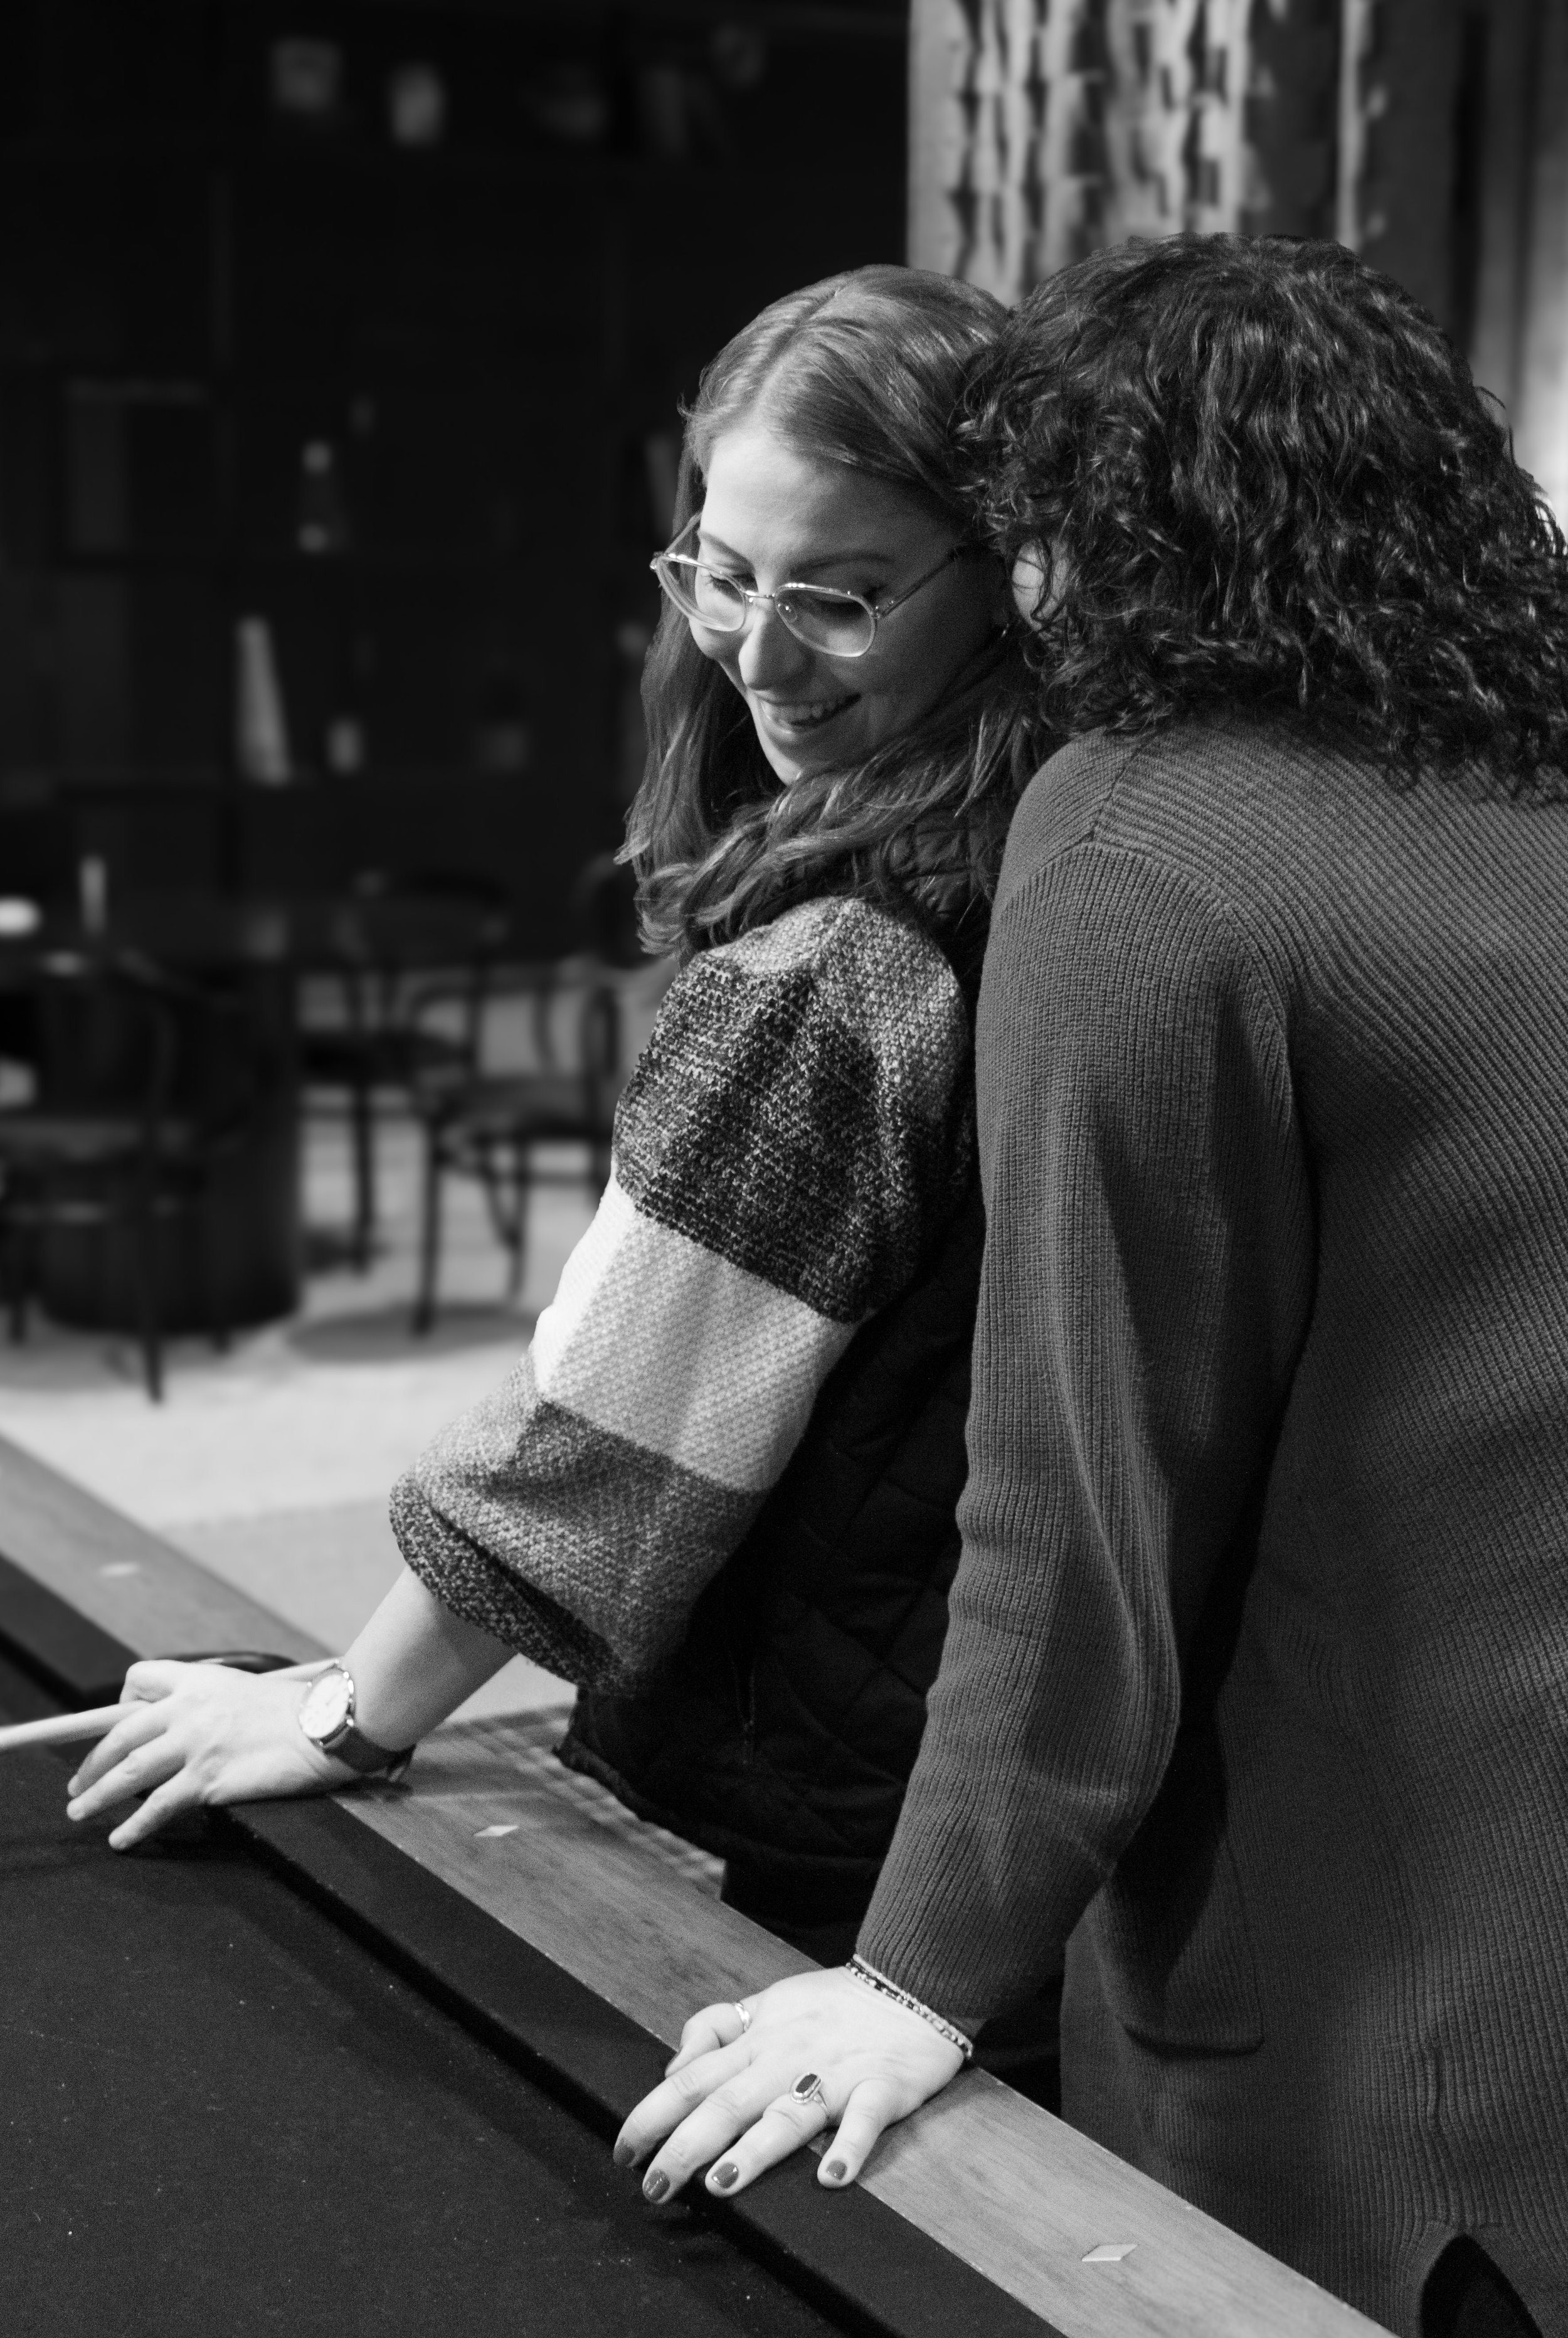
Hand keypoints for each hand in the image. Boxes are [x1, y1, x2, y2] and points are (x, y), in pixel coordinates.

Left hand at [65, 1661, 351, 1851]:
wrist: (326, 1725)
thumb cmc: (297, 1712)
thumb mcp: (245, 1690)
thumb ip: (211, 1703)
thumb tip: (186, 1727)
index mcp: (198, 1680)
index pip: (137, 1681)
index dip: (118, 1706)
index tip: (115, 1730)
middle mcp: (188, 1708)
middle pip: (120, 1735)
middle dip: (91, 1763)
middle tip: (78, 1784)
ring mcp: (195, 1744)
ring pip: (127, 1772)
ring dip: (96, 1796)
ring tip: (80, 1812)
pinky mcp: (207, 1779)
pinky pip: (157, 1807)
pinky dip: (133, 1826)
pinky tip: (121, 1838)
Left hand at [613, 1966, 964, 2202]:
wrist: (911, 1983)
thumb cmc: (832, 2003)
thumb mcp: (766, 2001)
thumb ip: (717, 2029)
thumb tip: (672, 2069)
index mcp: (758, 2040)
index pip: (692, 2078)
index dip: (654, 2114)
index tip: (624, 2152)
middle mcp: (788, 2058)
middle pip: (729, 2102)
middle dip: (686, 2146)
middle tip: (654, 2187)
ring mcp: (836, 2074)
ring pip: (789, 2115)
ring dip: (755, 2150)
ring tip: (723, 2183)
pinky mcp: (883, 2087)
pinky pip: (865, 2119)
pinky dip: (850, 2147)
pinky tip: (832, 2177)